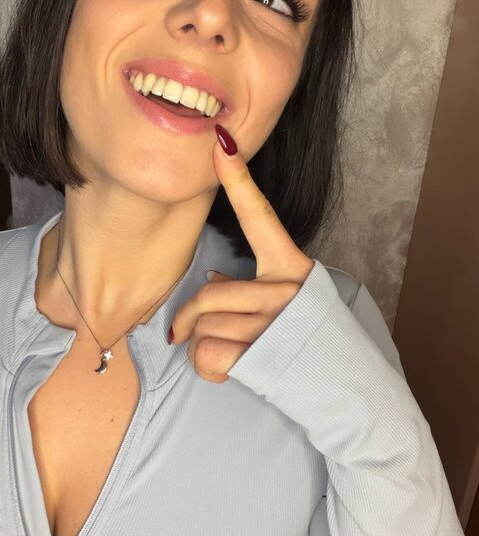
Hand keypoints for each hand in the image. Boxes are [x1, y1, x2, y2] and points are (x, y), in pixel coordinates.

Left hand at [169, 129, 314, 382]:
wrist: (353, 392)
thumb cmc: (318, 348)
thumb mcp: (292, 308)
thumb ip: (251, 291)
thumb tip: (213, 283)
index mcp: (293, 269)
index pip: (259, 217)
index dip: (238, 181)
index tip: (220, 143)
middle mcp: (285, 290)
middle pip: (209, 295)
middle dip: (189, 319)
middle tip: (182, 332)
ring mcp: (275, 323)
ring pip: (204, 328)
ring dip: (202, 348)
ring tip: (232, 357)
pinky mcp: (263, 356)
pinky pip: (206, 355)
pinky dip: (207, 371)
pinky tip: (231, 374)